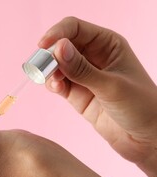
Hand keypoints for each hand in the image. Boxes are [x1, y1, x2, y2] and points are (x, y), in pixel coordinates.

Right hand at [39, 17, 156, 176]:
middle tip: (41, 67)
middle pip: (62, 45)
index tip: (42, 45)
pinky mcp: (76, 93)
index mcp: (108, 44)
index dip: (57, 33)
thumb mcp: (111, 86)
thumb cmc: (140, 107)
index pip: (75, 28)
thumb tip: (57, 48)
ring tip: (54, 82)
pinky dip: (52, 84)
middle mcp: (94, 56)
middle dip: (49, 54)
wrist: (144, 139)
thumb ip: (81, 69)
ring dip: (49, 71)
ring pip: (56, 64)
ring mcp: (83, 75)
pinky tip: (57, 89)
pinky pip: (57, 82)